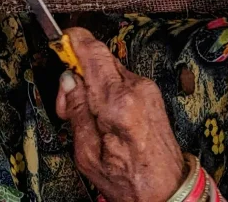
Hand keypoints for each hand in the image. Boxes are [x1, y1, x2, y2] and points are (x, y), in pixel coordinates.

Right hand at [56, 28, 185, 201]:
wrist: (169, 192)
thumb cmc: (131, 182)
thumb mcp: (88, 156)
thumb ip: (76, 112)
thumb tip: (68, 81)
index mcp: (119, 103)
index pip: (92, 52)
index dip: (72, 41)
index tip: (58, 42)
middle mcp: (136, 89)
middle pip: (98, 56)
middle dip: (76, 70)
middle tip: (67, 101)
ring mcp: (146, 89)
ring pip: (107, 67)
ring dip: (90, 81)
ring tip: (86, 114)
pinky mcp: (150, 93)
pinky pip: (119, 78)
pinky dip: (105, 88)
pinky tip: (103, 114)